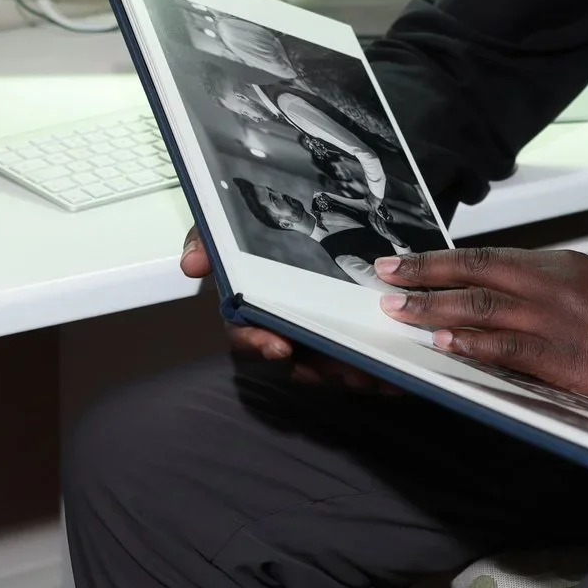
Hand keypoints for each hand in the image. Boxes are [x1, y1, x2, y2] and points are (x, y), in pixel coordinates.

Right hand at [181, 226, 387, 390]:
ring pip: (331, 364)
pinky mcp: (348, 335)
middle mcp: (283, 327)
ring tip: (377, 371)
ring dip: (352, 371)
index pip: (246, 334)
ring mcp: (316, 334)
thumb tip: (191, 264)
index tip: (280, 345)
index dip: (259, 343)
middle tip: (347, 367)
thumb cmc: (258, 231)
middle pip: (297, 359)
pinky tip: (396, 373)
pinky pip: (360, 358)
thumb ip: (206, 240)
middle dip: (321, 367)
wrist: (310, 214)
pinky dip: (377, 369)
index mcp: (252, 308)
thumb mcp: (228, 226)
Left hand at [376, 247, 587, 419]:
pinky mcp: (563, 360)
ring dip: (433, 309)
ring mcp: (554, 322)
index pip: (484, 256)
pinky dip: (471, 346)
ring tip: (397, 310)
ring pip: (481, 308)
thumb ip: (548, 288)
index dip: (439, 259)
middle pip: (473, 273)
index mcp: (557, 265)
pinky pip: (507, 350)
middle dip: (423, 275)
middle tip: (384, 276)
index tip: (404, 261)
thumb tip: (502, 295)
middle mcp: (550, 285)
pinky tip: (442, 346)